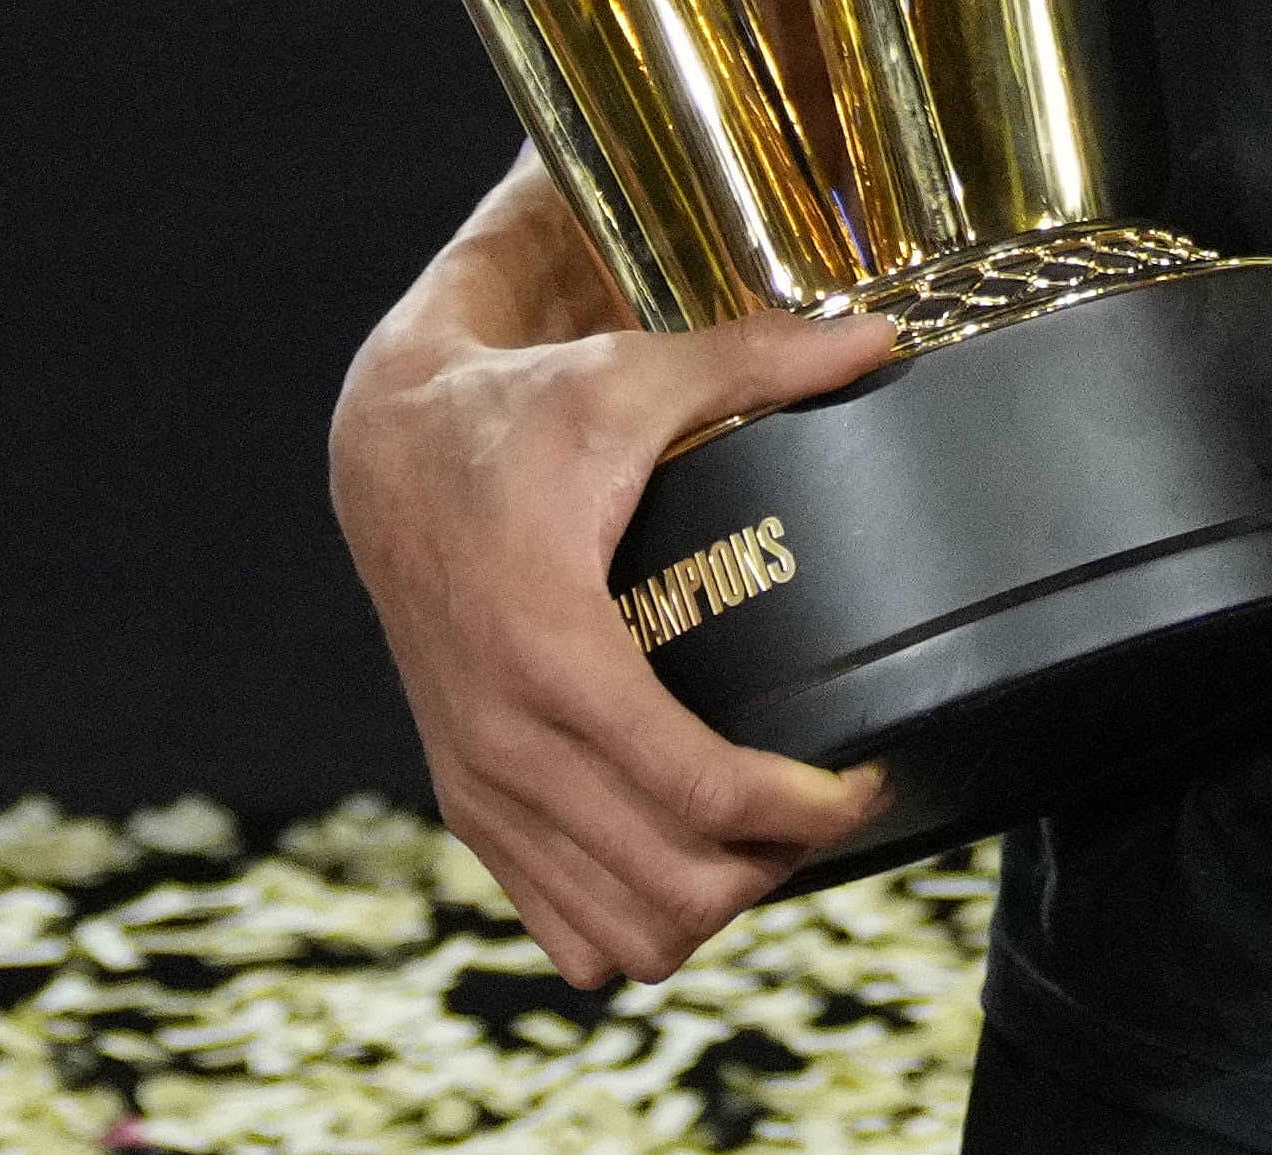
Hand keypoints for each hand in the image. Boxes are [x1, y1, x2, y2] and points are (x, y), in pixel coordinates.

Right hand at [331, 186, 895, 984]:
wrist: (389, 456)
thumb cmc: (515, 418)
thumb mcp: (631, 377)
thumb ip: (759, 360)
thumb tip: (882, 338)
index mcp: (551, 650)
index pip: (698, 790)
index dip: (805, 809)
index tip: (867, 778)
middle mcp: (506, 741)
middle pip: (671, 887)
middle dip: (775, 866)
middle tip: (837, 804)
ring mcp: (481, 785)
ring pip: (619, 934)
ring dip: (712, 907)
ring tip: (776, 840)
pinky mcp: (469, 804)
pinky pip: (563, 928)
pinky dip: (639, 922)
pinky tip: (692, 862)